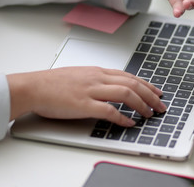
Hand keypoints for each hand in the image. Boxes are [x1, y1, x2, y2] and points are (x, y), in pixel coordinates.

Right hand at [7, 66, 165, 126]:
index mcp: (97, 71)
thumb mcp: (79, 76)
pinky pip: (109, 111)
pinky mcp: (83, 104)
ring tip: (150, 114)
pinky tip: (129, 122)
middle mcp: (97, 78)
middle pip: (132, 84)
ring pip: (126, 94)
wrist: (32, 87)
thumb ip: (95, 80)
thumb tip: (109, 88)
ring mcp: (91, 90)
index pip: (129, 76)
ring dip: (142, 105)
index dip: (146, 84)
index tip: (157, 92)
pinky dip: (122, 117)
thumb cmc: (51, 84)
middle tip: (161, 105)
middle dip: (151, 95)